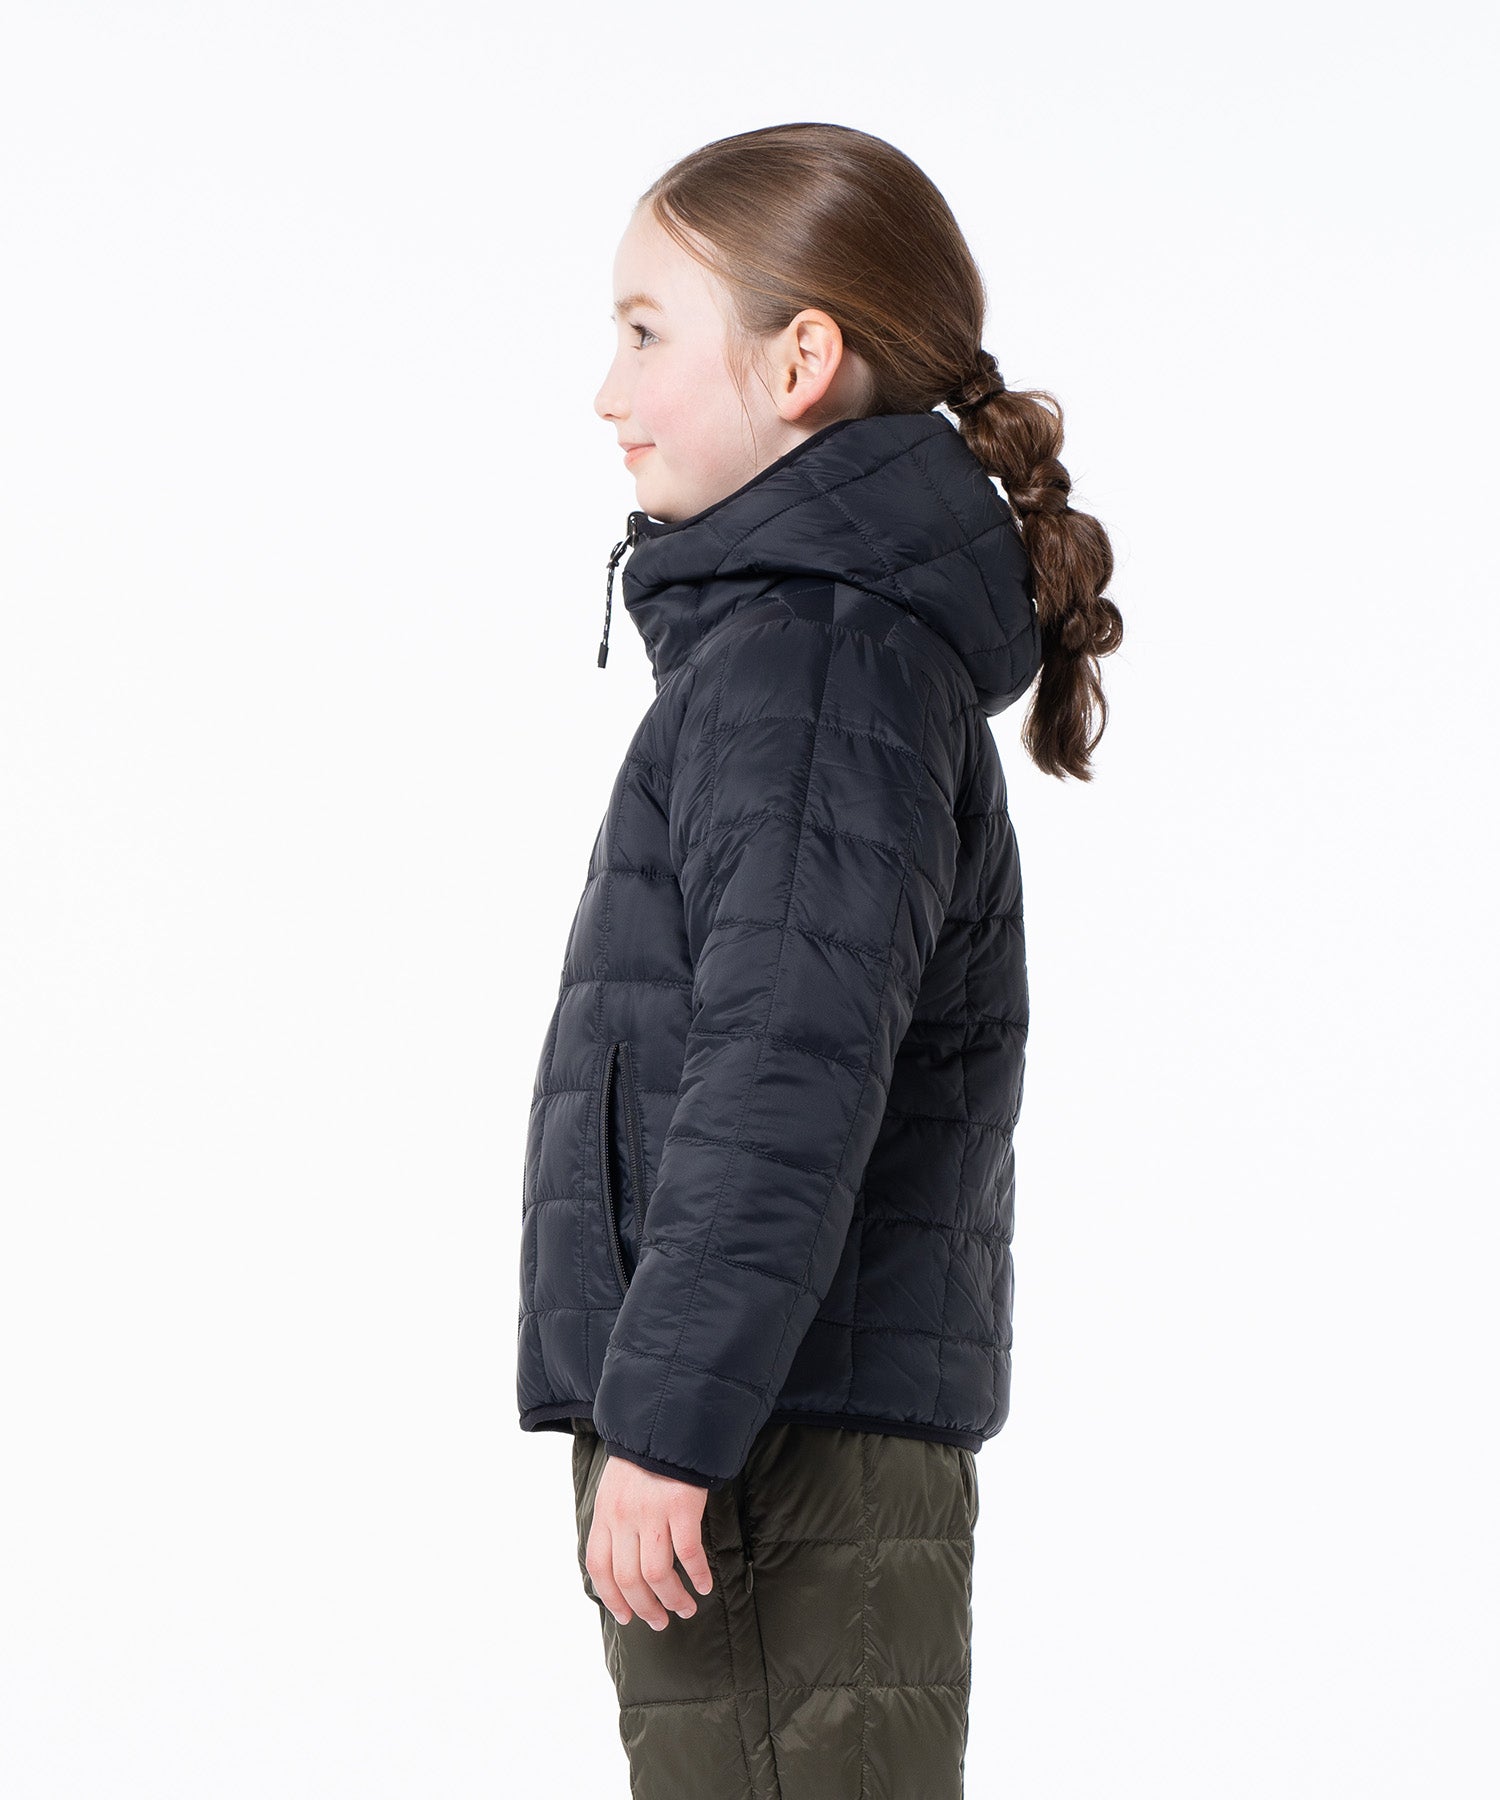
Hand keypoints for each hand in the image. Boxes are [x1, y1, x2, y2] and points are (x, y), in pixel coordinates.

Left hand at [586, 1452, 714, 1629]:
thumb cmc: (644, 1456)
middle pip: (629, 1579)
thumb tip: (622, 1562)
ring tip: (685, 1609)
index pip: (599, 1568)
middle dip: (645, 1608)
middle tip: (660, 1622)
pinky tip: (704, 1585)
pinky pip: (689, 1553)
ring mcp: (652, 1512)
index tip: (627, 1617)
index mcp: (605, 1513)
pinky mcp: (681, 1506)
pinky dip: (697, 1575)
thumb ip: (616, 1521)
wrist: (667, 1420)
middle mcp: (624, 1517)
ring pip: (657, 1574)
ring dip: (672, 1600)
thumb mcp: (616, 1486)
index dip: (612, 1599)